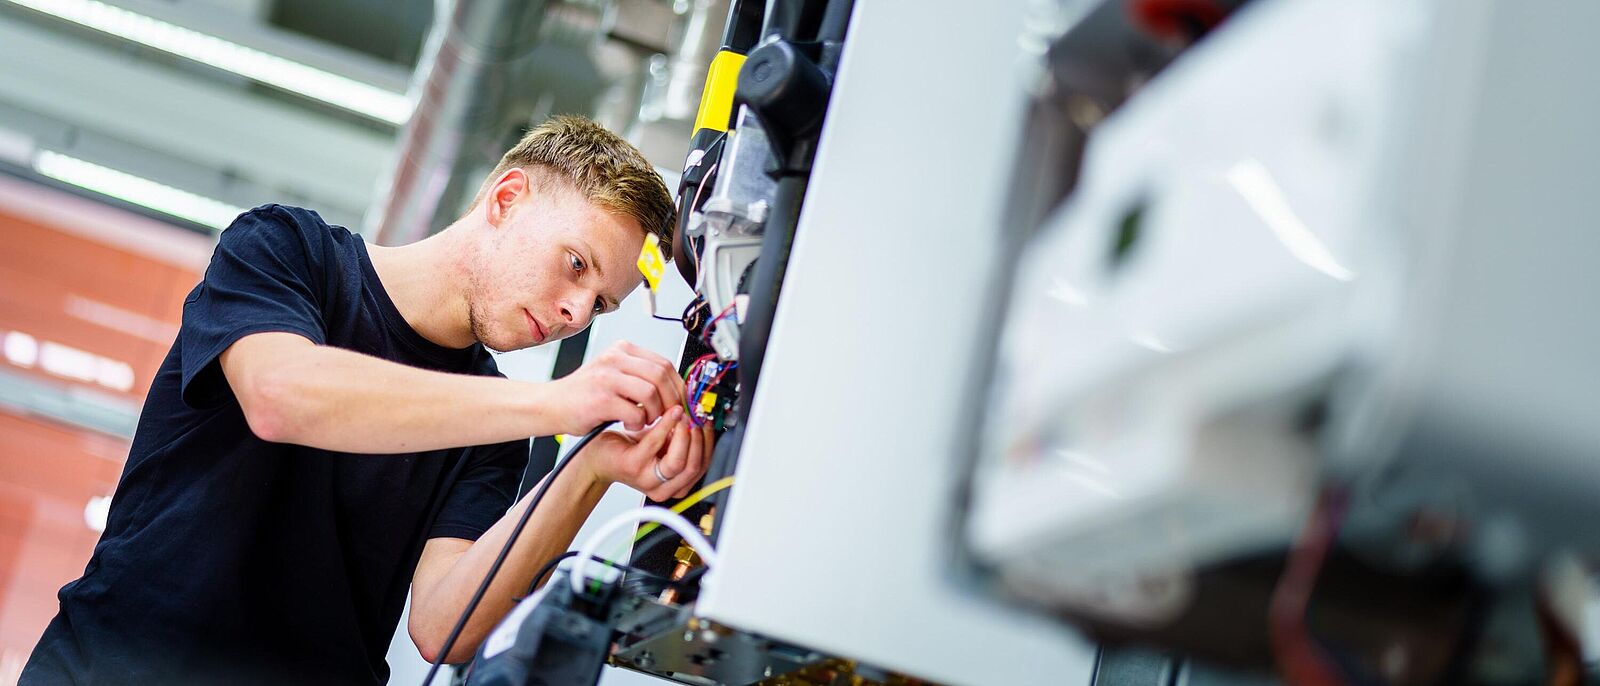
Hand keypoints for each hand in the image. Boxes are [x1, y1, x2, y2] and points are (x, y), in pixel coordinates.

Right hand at [545, 341, 684, 432]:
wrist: (551, 405)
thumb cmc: (585, 394)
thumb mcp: (615, 374)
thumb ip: (640, 376)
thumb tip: (676, 390)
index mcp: (622, 349)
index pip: (664, 363)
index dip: (678, 386)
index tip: (681, 402)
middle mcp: (615, 359)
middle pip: (661, 376)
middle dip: (672, 400)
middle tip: (669, 416)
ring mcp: (607, 377)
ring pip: (651, 393)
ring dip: (655, 413)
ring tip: (646, 421)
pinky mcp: (601, 399)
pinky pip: (635, 412)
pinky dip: (638, 424)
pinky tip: (629, 425)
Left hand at [580, 406, 714, 500]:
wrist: (599, 455)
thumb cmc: (631, 449)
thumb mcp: (665, 444)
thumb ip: (683, 438)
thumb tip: (702, 417)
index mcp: (676, 484)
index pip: (703, 467)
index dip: (708, 443)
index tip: (707, 421)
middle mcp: (664, 487)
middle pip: (694, 467)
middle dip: (699, 439)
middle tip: (696, 417)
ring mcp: (649, 480)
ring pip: (680, 462)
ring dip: (685, 434)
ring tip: (684, 415)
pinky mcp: (635, 466)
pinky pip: (657, 444)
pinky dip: (666, 425)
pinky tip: (669, 413)